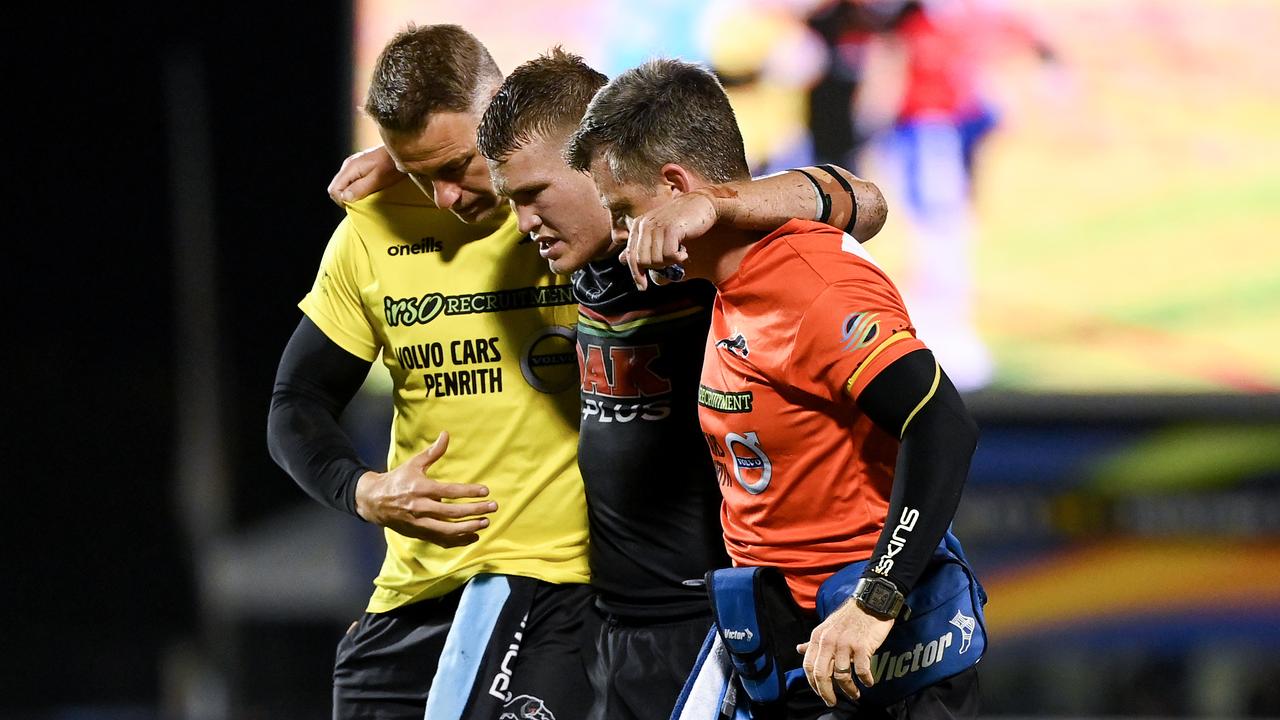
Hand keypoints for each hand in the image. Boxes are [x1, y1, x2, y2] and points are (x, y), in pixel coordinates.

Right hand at [327, 145, 402, 205]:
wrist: (403, 151)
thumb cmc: (392, 166)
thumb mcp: (377, 180)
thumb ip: (360, 188)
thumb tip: (345, 197)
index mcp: (350, 168)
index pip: (334, 190)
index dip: (342, 201)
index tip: (357, 205)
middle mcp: (348, 164)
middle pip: (337, 186)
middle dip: (346, 197)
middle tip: (363, 202)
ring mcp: (354, 163)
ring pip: (344, 184)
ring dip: (353, 192)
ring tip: (368, 195)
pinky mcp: (360, 165)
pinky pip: (352, 179)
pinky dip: (357, 187)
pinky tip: (369, 188)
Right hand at [353, 432, 496, 546]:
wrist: (374, 502)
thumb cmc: (397, 480)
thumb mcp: (413, 464)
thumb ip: (432, 452)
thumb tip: (446, 435)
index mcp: (421, 489)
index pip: (449, 492)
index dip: (468, 492)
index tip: (485, 491)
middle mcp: (421, 508)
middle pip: (452, 513)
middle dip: (475, 510)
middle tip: (493, 507)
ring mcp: (420, 524)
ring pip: (448, 530)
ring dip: (469, 528)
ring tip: (485, 523)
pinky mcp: (419, 534)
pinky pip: (441, 540)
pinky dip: (458, 541)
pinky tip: (473, 536)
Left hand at [620, 190, 715, 288]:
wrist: (701, 203)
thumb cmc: (680, 220)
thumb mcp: (657, 232)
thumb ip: (641, 246)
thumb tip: (622, 260)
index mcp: (638, 225)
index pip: (631, 256)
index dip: (636, 274)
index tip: (643, 286)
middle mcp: (645, 225)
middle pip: (642, 261)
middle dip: (657, 268)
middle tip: (670, 263)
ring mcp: (657, 226)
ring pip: (656, 260)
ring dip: (669, 263)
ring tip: (678, 254)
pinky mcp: (671, 229)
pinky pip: (669, 255)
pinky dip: (678, 259)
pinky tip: (684, 253)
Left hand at [796, 599, 894, 706]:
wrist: (870, 602)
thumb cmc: (849, 617)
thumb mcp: (827, 627)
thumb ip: (814, 642)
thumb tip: (799, 649)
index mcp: (817, 637)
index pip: (809, 666)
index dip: (813, 684)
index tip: (821, 693)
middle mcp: (828, 641)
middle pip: (822, 674)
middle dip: (826, 692)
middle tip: (832, 702)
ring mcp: (844, 643)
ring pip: (842, 675)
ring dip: (849, 689)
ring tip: (855, 694)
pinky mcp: (861, 645)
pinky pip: (861, 670)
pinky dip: (865, 679)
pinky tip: (868, 682)